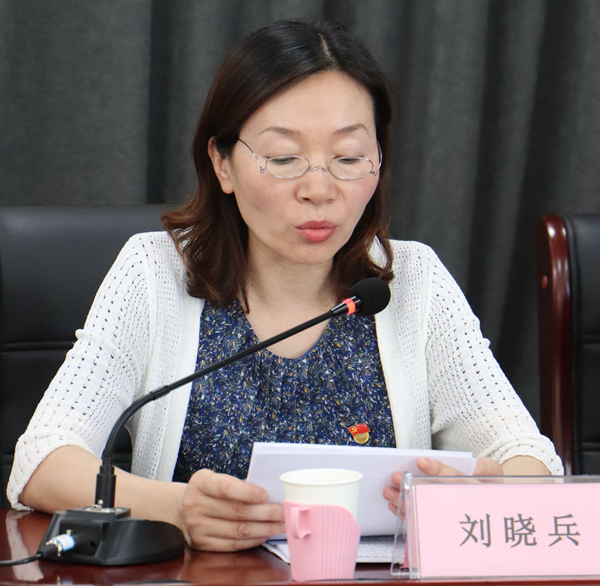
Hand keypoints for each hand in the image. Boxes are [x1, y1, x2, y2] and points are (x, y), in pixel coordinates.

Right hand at [178, 469, 284, 551]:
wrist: (181, 508)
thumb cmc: (208, 490)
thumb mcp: (215, 478)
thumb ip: (236, 484)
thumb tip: (268, 493)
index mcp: (200, 483)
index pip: (225, 488)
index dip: (247, 492)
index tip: (266, 494)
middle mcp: (195, 505)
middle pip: (236, 512)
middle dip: (265, 513)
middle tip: (283, 512)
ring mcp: (198, 527)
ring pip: (238, 530)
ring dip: (264, 529)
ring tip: (280, 525)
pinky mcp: (202, 545)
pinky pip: (233, 545)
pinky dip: (252, 540)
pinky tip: (265, 534)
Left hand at [383, 457, 502, 515]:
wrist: (495, 506)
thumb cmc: (489, 484)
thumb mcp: (493, 471)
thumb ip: (484, 467)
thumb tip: (475, 468)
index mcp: (474, 489)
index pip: (455, 477)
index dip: (438, 469)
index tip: (421, 462)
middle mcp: (461, 505)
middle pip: (436, 495)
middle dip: (414, 487)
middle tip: (396, 477)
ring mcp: (450, 517)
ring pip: (425, 510)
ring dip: (405, 501)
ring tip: (389, 492)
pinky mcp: (441, 526)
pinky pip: (421, 521)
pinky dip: (406, 514)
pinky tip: (393, 506)